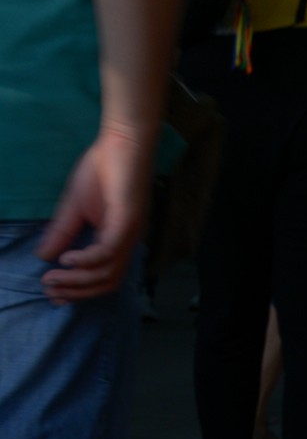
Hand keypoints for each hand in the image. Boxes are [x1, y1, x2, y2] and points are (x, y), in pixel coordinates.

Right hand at [34, 126, 153, 303]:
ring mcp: (130, 232)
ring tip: (52, 278)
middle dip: (77, 291)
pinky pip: (109, 250)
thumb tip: (44, 257)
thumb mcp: (74, 207)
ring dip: (78, 280)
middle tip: (49, 290)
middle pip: (107, 282)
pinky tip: (67, 259)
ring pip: (108, 272)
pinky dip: (87, 260)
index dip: (79, 291)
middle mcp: (128, 241)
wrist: (121, 143)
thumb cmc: (102, 172)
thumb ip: (62, 232)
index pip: (104, 278)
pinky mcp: (128, 219)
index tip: (52, 295)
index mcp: (118, 241)